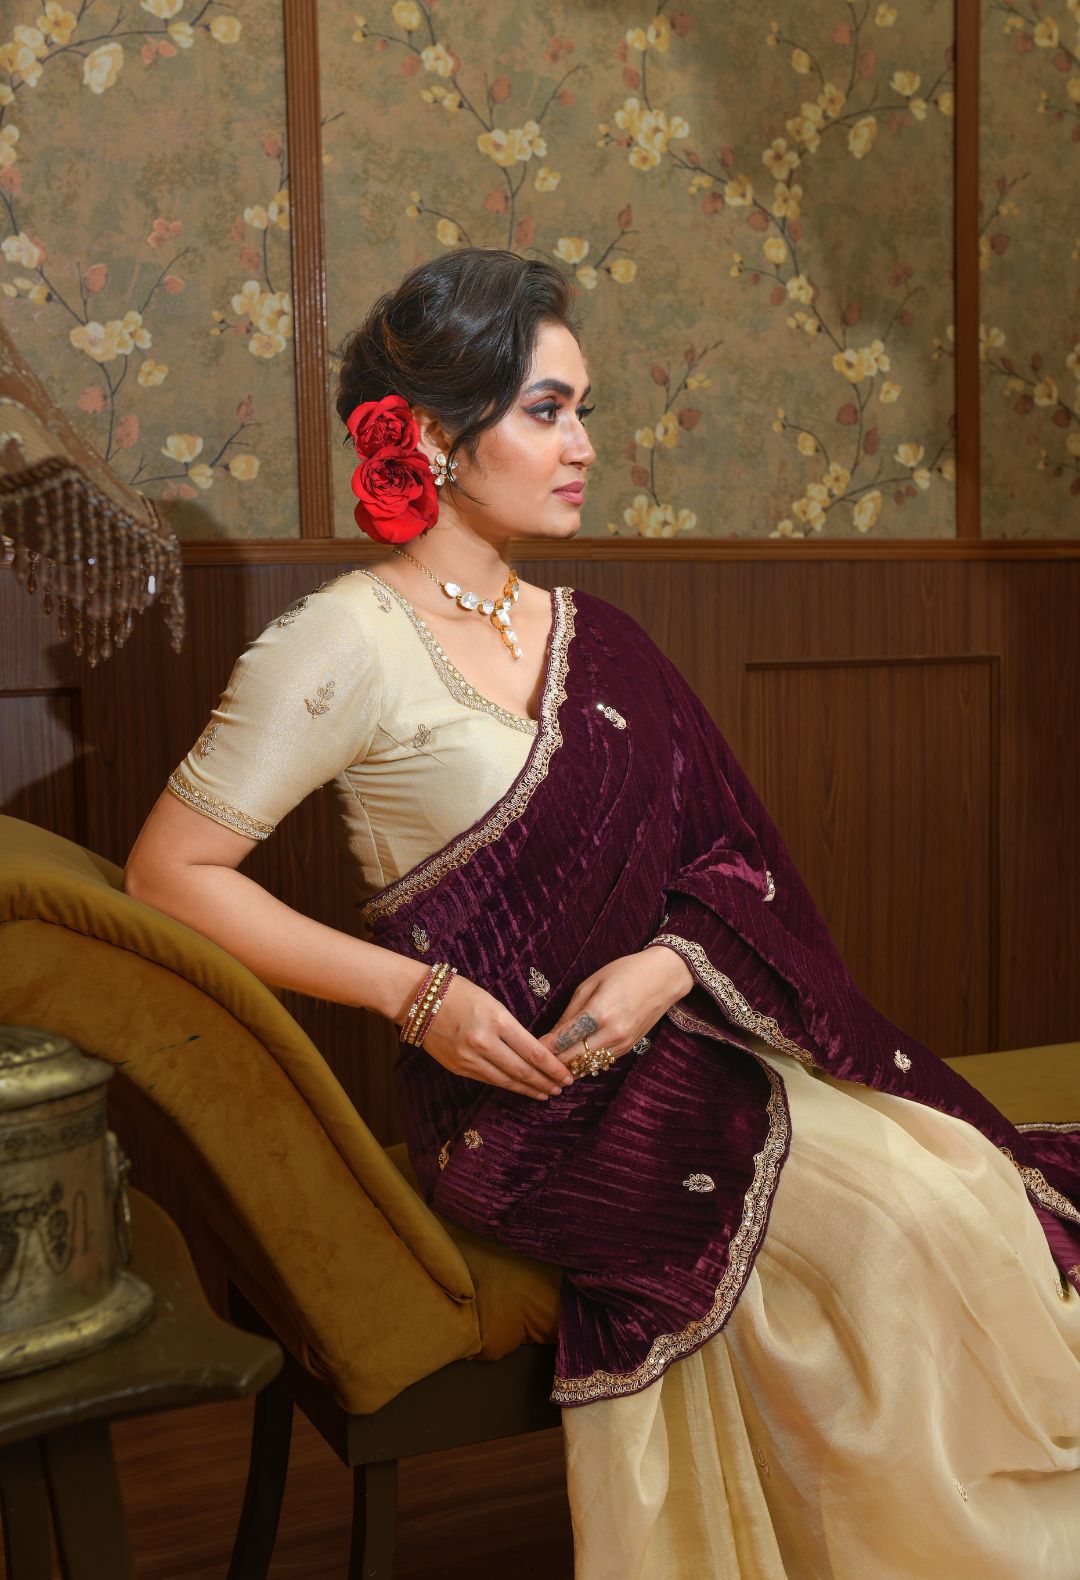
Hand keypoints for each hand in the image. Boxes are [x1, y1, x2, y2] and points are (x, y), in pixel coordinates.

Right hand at [415, 973, 575, 1100]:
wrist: (419, 999)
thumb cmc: (459, 992)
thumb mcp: (492, 1002)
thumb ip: (511, 1027)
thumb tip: (533, 1050)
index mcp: (497, 1020)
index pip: (533, 1051)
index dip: (553, 1067)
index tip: (567, 1074)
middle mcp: (484, 1042)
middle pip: (522, 1070)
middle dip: (545, 1081)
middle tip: (561, 1088)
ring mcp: (469, 1057)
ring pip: (505, 1080)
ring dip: (528, 1089)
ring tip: (544, 1093)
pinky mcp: (458, 1067)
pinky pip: (487, 1080)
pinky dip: (506, 1085)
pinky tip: (517, 1088)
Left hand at [536, 944, 693, 1073]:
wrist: (664, 978)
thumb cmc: (625, 972)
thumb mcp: (591, 984)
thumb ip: (570, 1012)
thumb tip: (550, 1035)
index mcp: (600, 1013)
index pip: (565, 1039)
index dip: (544, 1047)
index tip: (526, 1049)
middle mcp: (612, 1033)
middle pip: (574, 1058)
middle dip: (552, 1062)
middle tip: (533, 1063)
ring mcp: (623, 1044)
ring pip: (587, 1066)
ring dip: (567, 1067)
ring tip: (548, 1067)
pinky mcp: (629, 1049)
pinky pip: (601, 1063)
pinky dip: (584, 1064)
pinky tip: (571, 1062)